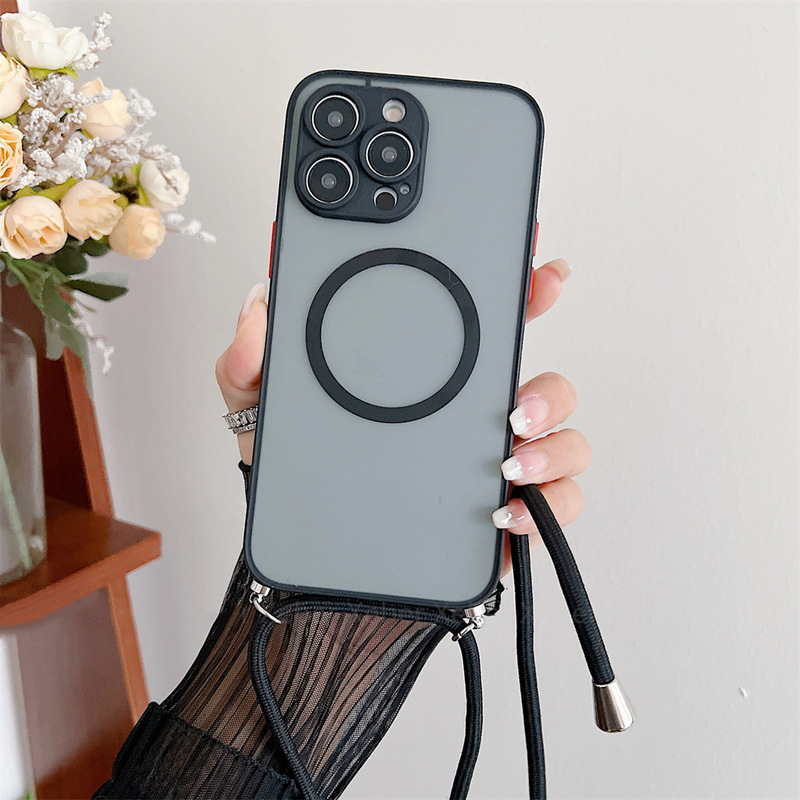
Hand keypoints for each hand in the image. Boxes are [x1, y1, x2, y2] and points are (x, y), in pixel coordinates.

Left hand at [215, 258, 589, 573]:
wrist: (314, 562)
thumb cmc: (302, 480)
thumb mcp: (264, 409)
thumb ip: (251, 358)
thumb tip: (260, 308)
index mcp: (434, 383)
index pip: (492, 330)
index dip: (524, 293)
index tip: (540, 272)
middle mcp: (477, 421)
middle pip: (548, 387)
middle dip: (550, 387)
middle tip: (516, 403)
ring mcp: (498, 470)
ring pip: (565, 443)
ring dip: (551, 446)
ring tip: (506, 461)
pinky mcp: (507, 521)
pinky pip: (557, 506)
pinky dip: (546, 505)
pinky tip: (503, 510)